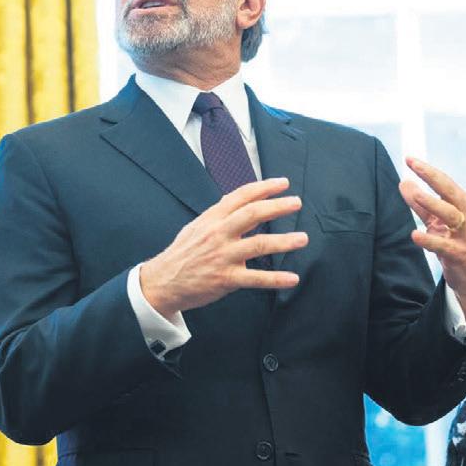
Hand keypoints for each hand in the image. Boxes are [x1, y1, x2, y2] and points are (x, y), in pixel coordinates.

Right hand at [139, 177, 308, 317]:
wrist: (163, 281)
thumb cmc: (182, 254)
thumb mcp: (196, 227)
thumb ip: (218, 214)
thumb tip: (236, 198)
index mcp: (212, 219)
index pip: (241, 197)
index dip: (263, 188)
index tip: (283, 184)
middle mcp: (218, 234)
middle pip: (253, 214)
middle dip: (278, 207)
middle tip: (296, 203)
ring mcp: (223, 256)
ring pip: (259, 244)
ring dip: (284, 241)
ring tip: (302, 238)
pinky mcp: (226, 278)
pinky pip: (256, 278)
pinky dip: (276, 279)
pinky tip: (292, 278)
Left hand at [398, 157, 465, 317]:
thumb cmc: (456, 242)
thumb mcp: (438, 222)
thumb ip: (421, 204)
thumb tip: (404, 182)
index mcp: (462, 205)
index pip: (444, 183)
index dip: (428, 170)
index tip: (409, 158)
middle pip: (451, 192)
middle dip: (432, 177)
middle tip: (414, 165)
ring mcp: (465, 235)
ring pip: (451, 215)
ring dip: (434, 204)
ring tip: (416, 195)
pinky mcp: (460, 254)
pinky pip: (444, 246)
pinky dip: (430, 240)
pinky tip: (415, 235)